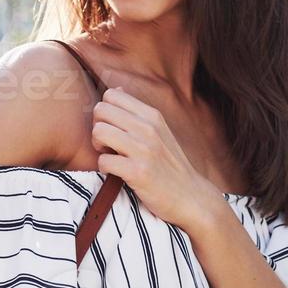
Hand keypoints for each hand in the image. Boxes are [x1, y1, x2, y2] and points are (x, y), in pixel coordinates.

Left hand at [90, 86, 226, 229]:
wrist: (190, 196)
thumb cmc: (169, 164)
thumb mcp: (159, 131)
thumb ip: (137, 112)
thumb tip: (116, 90)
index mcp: (152, 115)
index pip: (111, 95)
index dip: (105, 112)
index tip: (112, 128)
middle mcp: (149, 128)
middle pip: (101, 111)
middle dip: (97, 127)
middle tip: (107, 144)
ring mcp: (144, 150)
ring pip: (99, 132)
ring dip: (98, 146)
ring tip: (110, 156)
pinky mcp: (138, 172)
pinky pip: (104, 160)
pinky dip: (104, 168)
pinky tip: (115, 172)